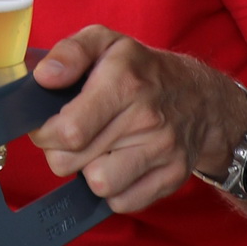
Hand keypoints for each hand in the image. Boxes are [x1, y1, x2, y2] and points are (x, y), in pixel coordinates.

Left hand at [25, 27, 246, 216]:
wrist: (202, 97)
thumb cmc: (141, 70)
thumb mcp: (105, 42)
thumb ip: (69, 52)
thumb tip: (44, 76)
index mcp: (124, 81)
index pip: (69, 131)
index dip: (45, 132)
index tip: (47, 126)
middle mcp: (147, 118)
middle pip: (72, 162)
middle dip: (60, 152)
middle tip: (73, 137)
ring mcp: (163, 150)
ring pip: (98, 186)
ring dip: (88, 172)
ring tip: (97, 151)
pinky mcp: (173, 176)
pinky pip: (123, 203)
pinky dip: (114, 190)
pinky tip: (118, 164)